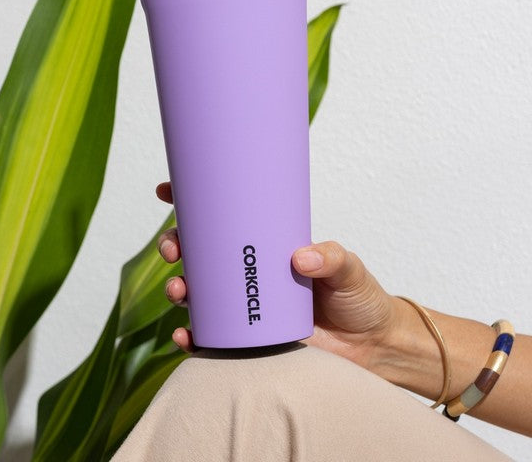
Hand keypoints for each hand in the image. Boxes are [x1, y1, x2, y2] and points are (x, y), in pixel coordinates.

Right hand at [156, 181, 399, 371]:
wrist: (370, 346)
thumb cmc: (357, 297)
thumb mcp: (348, 268)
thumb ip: (331, 258)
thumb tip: (300, 256)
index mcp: (266, 247)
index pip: (225, 218)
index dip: (192, 203)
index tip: (167, 190)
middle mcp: (249, 273)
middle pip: (199, 253)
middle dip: (175, 245)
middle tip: (173, 248)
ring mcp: (246, 305)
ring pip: (197, 291)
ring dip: (178, 287)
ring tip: (180, 290)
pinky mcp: (247, 338)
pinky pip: (210, 334)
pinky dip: (192, 334)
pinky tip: (185, 334)